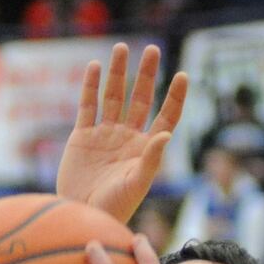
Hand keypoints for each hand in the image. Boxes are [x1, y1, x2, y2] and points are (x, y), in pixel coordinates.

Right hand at [56, 44, 187, 225]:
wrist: (81, 215)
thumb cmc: (114, 207)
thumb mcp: (136, 184)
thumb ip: (151, 159)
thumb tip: (166, 135)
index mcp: (146, 148)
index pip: (166, 116)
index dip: (175, 96)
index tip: (182, 75)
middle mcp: (127, 137)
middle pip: (140, 98)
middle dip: (146, 74)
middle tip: (152, 49)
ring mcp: (105, 134)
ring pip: (113, 96)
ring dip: (118, 73)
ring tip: (121, 48)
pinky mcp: (82, 136)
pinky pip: (88, 106)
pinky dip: (90, 86)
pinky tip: (95, 67)